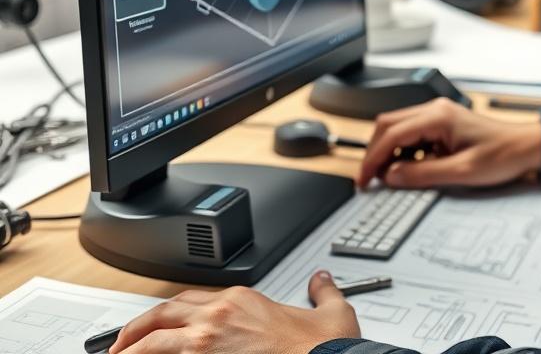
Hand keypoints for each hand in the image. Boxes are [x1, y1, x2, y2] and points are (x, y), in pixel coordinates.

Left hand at [108, 270, 358, 353]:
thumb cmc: (323, 348)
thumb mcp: (333, 312)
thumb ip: (324, 291)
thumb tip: (323, 280)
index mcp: (244, 299)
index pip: (193, 299)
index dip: (171, 313)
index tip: (162, 326)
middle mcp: (221, 314)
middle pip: (164, 313)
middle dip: (137, 328)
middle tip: (121, 343)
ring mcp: (210, 340)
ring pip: (154, 339)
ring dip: (129, 348)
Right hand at [357, 97, 540, 188]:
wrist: (526, 148)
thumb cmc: (503, 155)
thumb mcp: (461, 172)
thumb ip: (422, 174)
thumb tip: (391, 177)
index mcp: (438, 118)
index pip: (391, 135)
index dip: (372, 159)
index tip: (364, 179)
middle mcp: (435, 110)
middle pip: (388, 126)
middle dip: (375, 153)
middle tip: (370, 180)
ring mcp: (438, 115)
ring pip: (398, 129)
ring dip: (389, 152)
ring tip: (390, 178)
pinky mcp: (443, 124)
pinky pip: (412, 134)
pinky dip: (403, 151)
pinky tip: (409, 169)